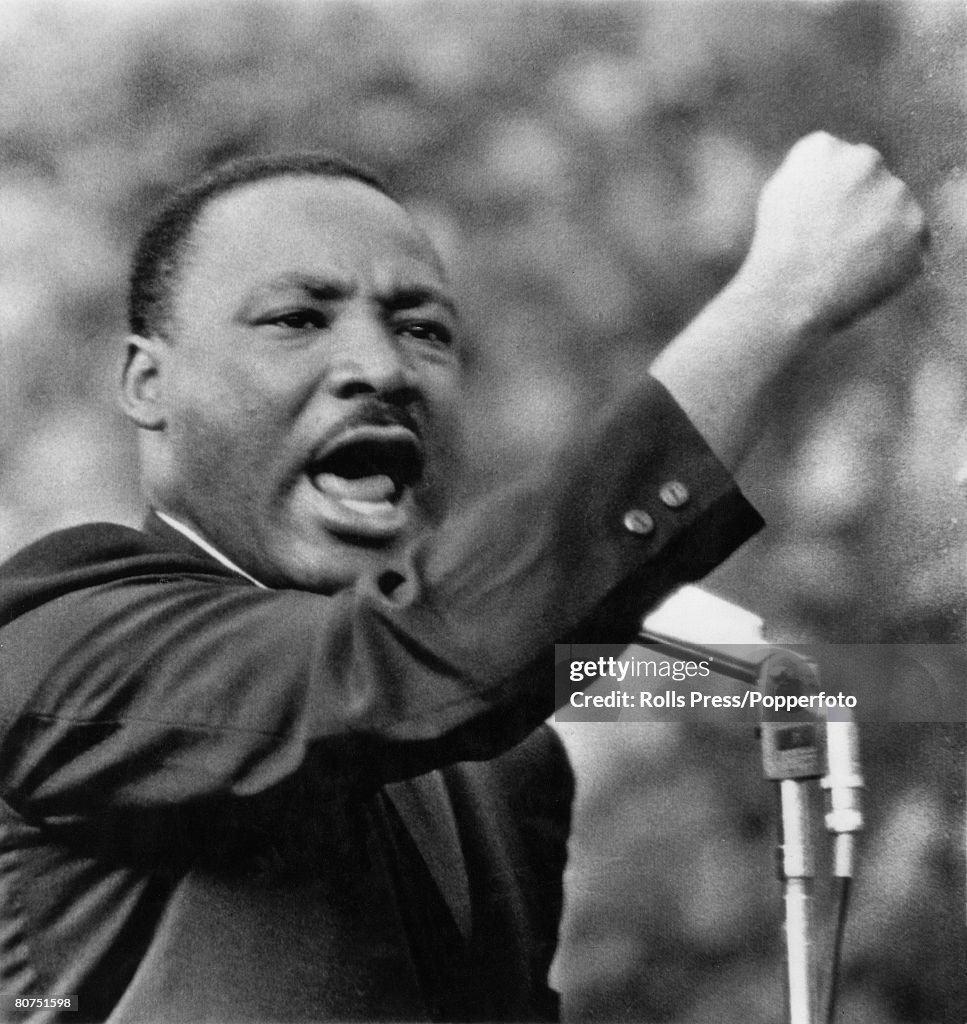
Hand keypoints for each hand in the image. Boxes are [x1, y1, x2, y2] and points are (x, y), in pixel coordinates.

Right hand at [734, 132, 927, 333]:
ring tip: (844, 261)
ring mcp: (896, 194)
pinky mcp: (917, 230)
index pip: (836, 164)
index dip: (823, 198)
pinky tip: (862, 274)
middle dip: (857, 208)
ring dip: (878, 233)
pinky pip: (909, 246)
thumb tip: (842, 172)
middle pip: (870, 183)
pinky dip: (892, 262)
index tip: (807, 223)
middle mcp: (865, 160)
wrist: (790, 297)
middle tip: (829, 244)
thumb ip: (813, 173)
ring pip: (894, 212)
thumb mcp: (778, 198)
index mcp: (822, 149)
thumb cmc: (776, 253)